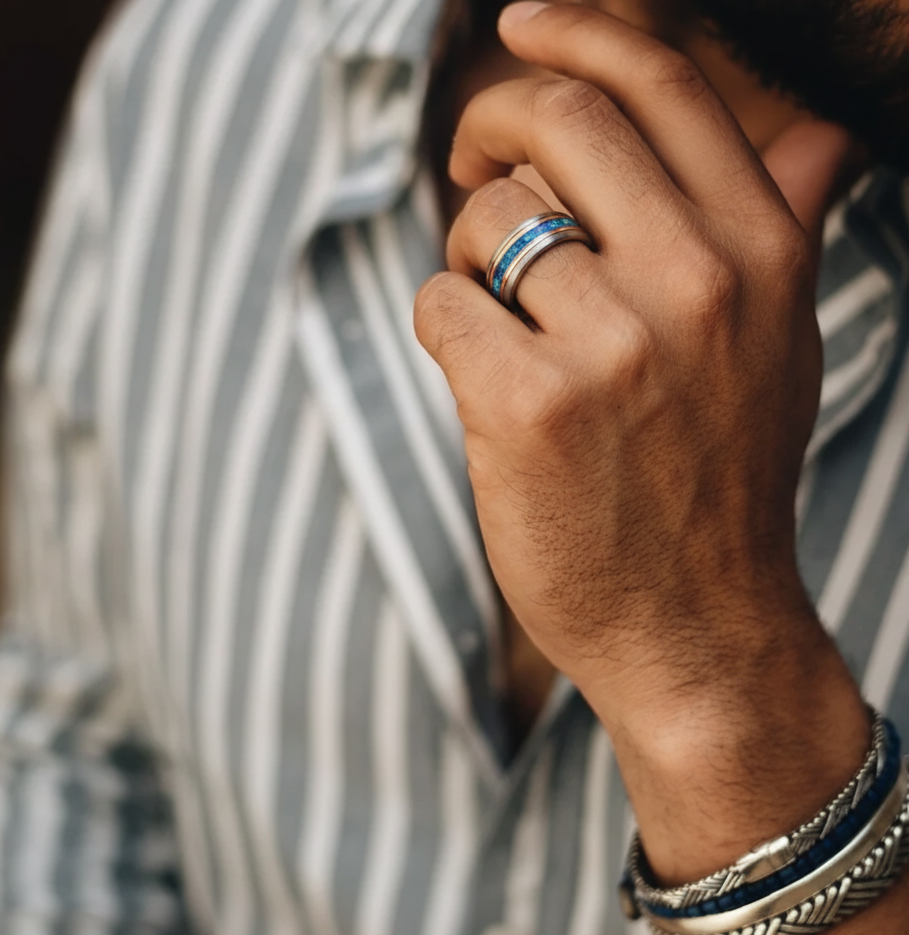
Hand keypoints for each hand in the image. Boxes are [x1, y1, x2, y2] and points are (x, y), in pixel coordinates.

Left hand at [414, 0, 871, 885]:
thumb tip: (820, 135)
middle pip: (556, 123)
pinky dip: (444, 328)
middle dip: (491, 126)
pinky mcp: (526, 405)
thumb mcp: (778, 349)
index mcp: (761, 250)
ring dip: (471, 259)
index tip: (522, 27)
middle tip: (472, 165)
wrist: (695, 625)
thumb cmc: (716, 482)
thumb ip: (782, 231)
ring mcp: (611, 342)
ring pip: (485, 221)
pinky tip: (483, 379)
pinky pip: (441, 303)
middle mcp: (697, 280)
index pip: (660, 84)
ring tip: (503, 320)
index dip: (579, 34)